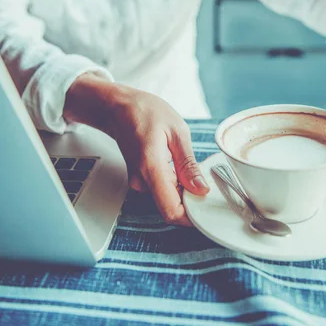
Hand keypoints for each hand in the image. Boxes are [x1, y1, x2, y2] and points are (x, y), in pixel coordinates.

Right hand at [64, 73, 209, 225]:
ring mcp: (138, 182)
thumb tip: (201, 189)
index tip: (207, 210)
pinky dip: (174, 183)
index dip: (191, 218)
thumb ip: (188, 164)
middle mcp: (142, 180)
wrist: (117, 108)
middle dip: (191, 200)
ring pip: (168, 198)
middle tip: (203, 180)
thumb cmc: (144, 112)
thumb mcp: (177, 131)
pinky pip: (161, 189)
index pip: (171, 210)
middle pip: (172, 206)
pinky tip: (176, 164)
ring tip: (186, 164)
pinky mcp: (140, 180)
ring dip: (183, 189)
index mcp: (152, 167)